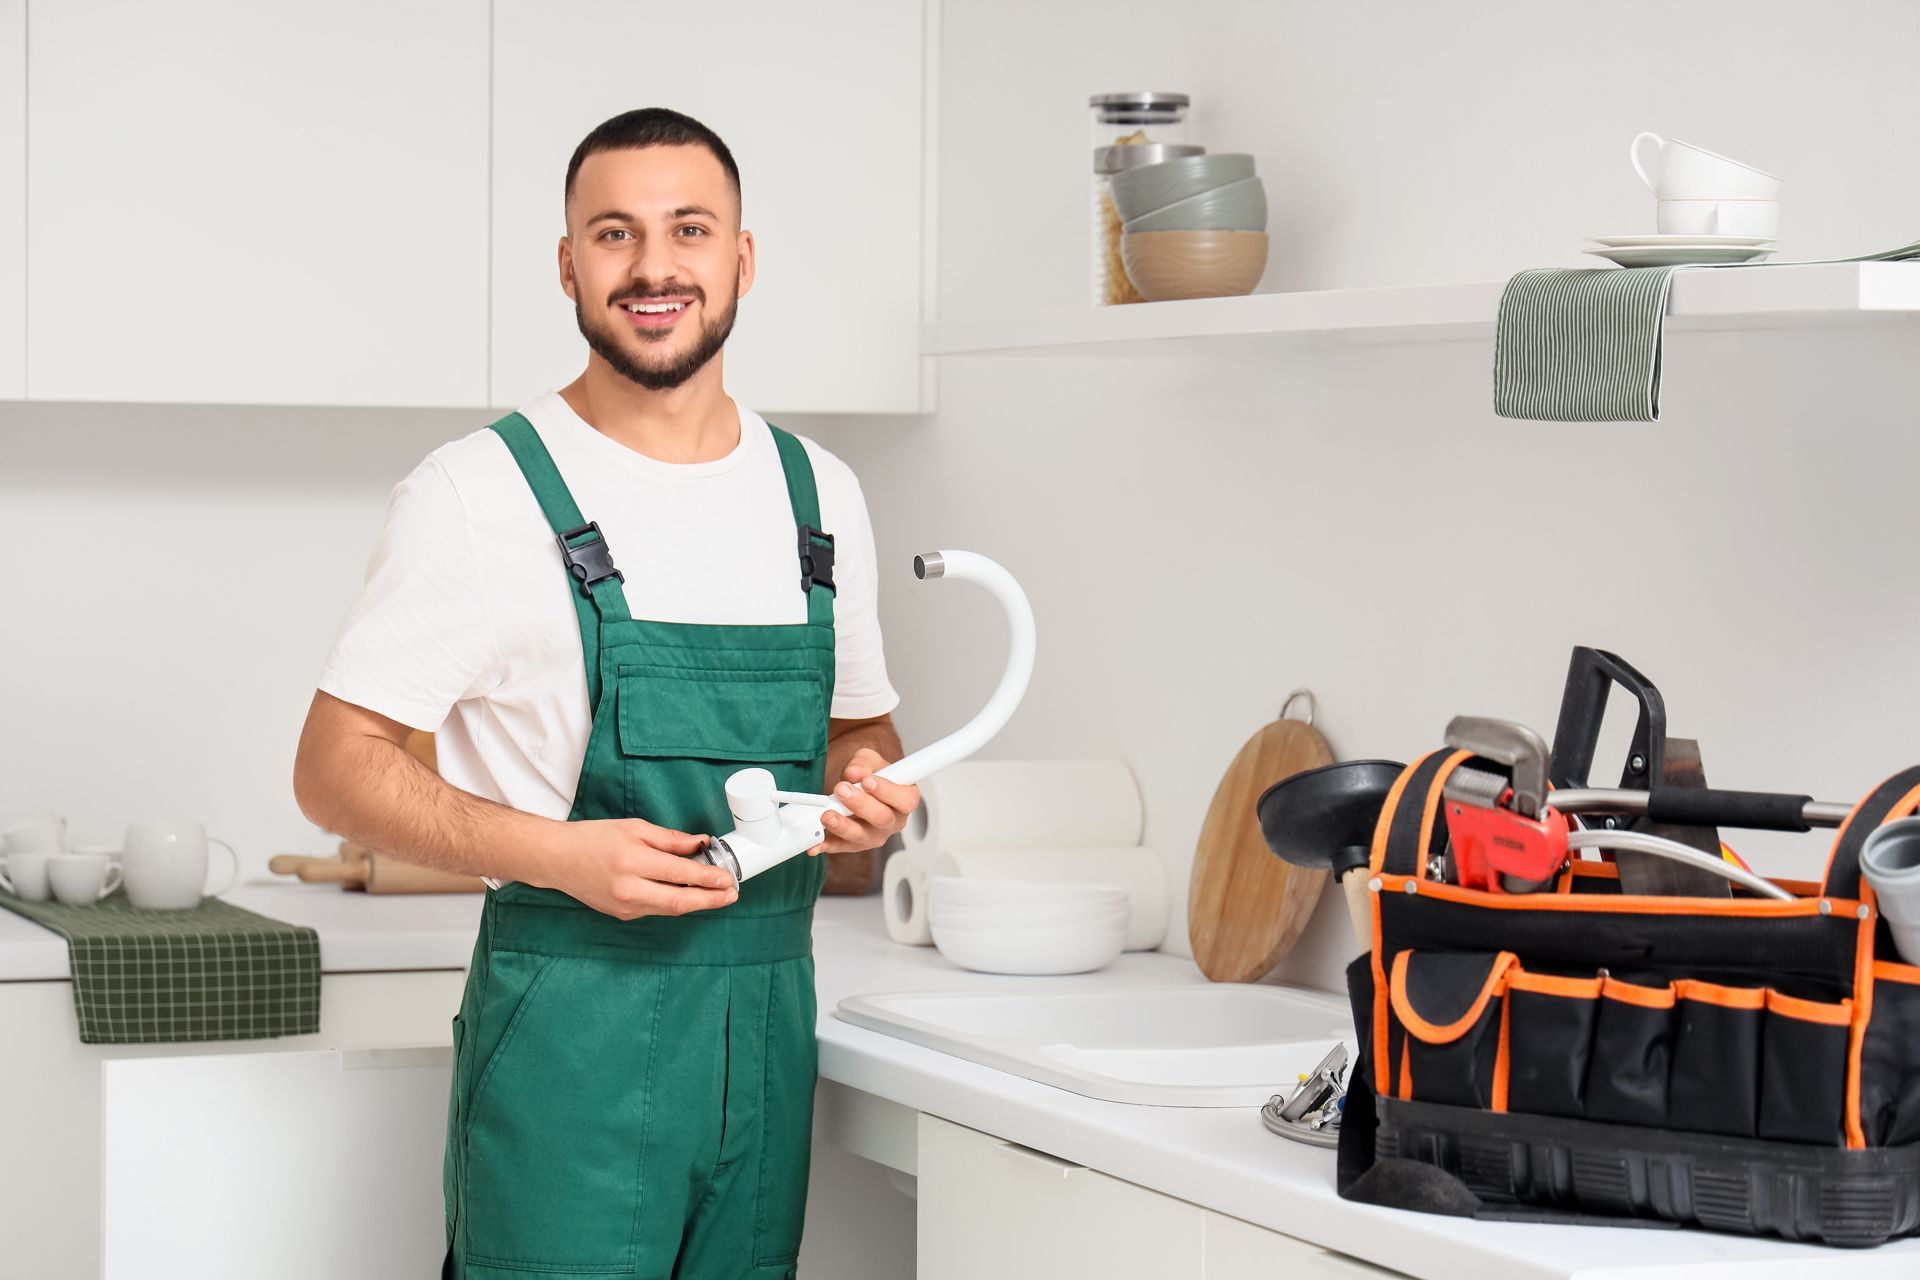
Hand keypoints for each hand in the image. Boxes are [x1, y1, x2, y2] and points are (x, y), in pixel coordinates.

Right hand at [540, 817, 737, 919]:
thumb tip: (701, 844)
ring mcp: (624, 906)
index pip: (680, 873)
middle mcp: (628, 888)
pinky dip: (675, 902)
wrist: (558, 859)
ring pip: (670, 908)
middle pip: (679, 901)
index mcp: (632, 861)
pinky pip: (656, 909)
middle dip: (710, 900)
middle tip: (731, 895)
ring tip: (717, 894)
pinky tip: (689, 893)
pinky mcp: (622, 915)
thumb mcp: (635, 828)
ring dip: (696, 902)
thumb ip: (670, 839)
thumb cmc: (594, 838)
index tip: (727, 878)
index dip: (708, 878)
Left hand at [808, 748, 919, 855]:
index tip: (868, 781)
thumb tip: (854, 772)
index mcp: (905, 800)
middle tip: (842, 790)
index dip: (888, 792)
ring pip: (862, 836)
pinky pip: (841, 846)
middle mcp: (893, 821)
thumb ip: (863, 763)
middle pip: (882, 819)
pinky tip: (816, 842)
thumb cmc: (871, 774)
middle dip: (860, 804)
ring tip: (827, 815)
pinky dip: (826, 844)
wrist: (857, 786)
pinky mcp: (854, 844)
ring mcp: (874, 835)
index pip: (905, 801)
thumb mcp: (870, 760)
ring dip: (842, 826)